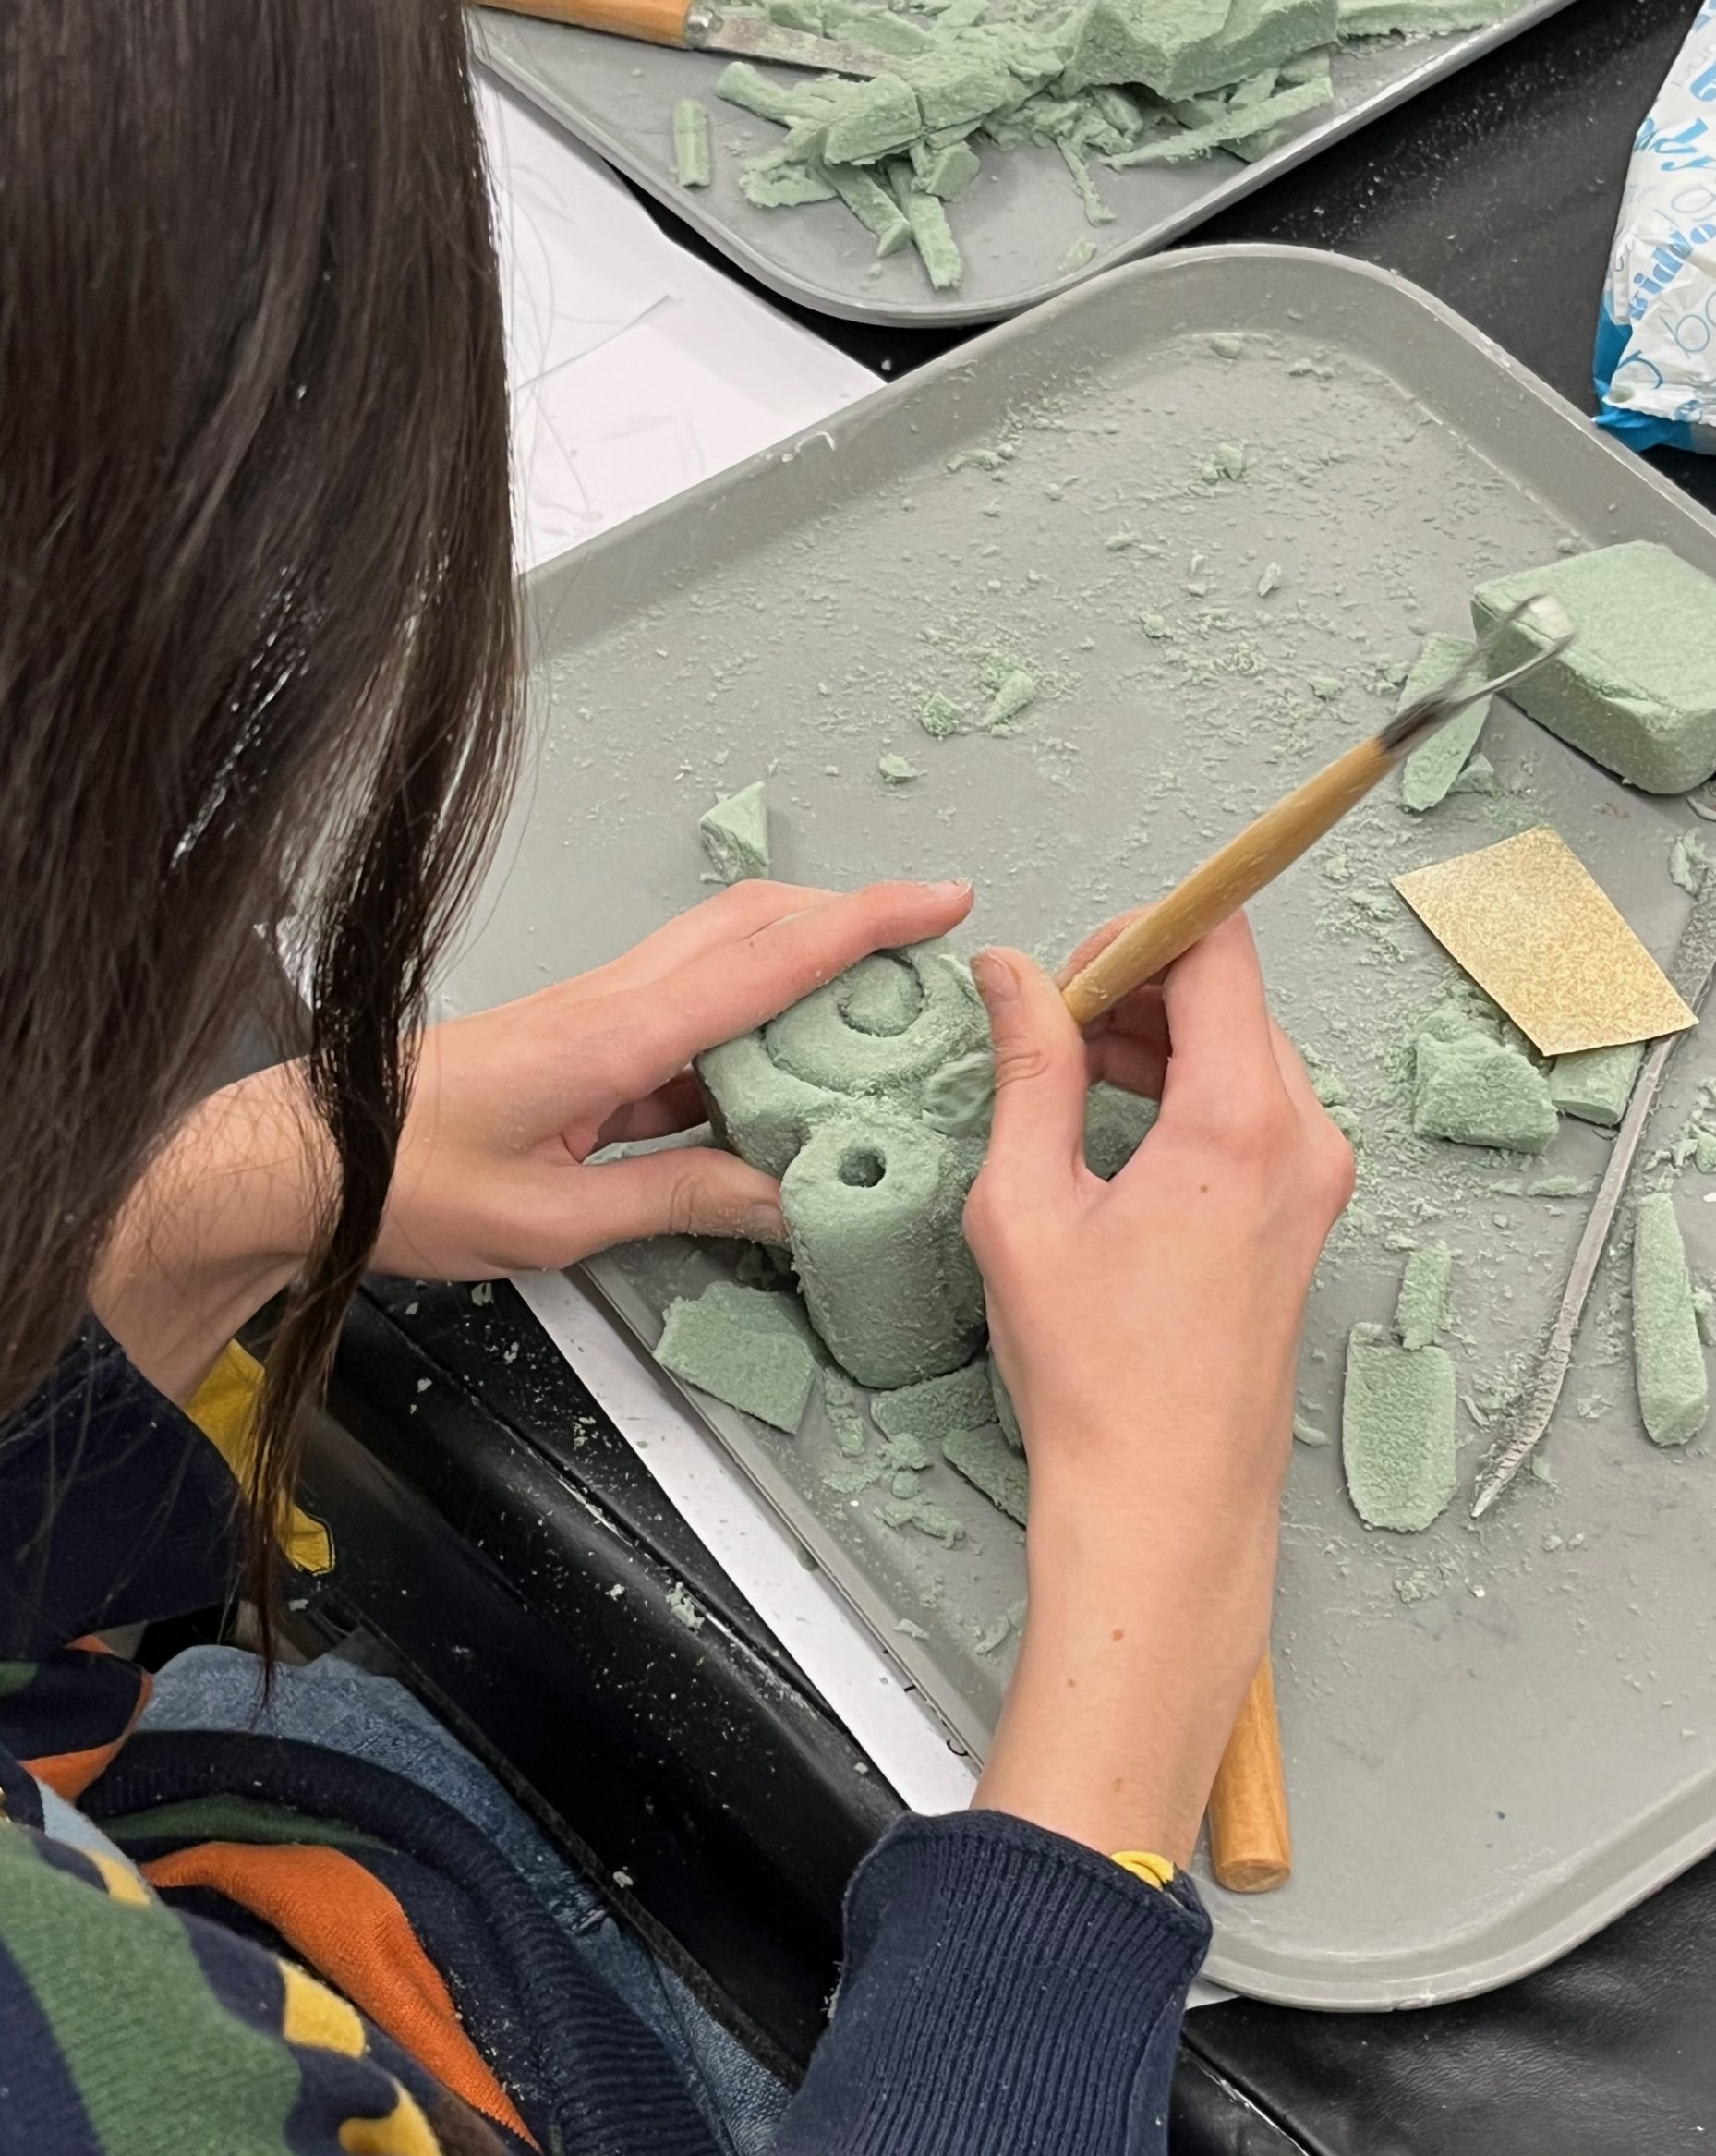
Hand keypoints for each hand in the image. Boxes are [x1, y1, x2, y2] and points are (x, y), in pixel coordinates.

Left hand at [94, 877, 970, 1400]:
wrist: (307, 1157)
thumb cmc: (406, 1184)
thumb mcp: (555, 1222)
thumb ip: (679, 1201)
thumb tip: (787, 1199)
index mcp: (613, 1037)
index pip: (765, 962)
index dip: (863, 928)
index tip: (939, 904)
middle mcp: (610, 1003)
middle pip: (750, 928)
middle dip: (848, 921)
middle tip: (927, 947)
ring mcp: (594, 1015)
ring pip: (720, 961)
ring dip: (802, 966)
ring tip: (875, 1013)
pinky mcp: (580, 1042)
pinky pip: (687, 1014)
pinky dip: (750, 1025)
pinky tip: (783, 1078)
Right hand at [967, 915, 1351, 1864]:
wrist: (1165, 1499)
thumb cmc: (1097, 1376)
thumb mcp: (1027, 1204)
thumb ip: (1028, 1069)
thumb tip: (1014, 977)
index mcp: (1240, 1121)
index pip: (1216, 946)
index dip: (1134, 934)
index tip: (1066, 977)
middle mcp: (1304, 1138)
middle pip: (1233, 996)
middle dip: (1138, 990)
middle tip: (1051, 1033)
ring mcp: (1318, 1180)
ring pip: (1245, 1050)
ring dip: (1162, 1041)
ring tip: (1072, 1084)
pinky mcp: (1308, 1216)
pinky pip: (1256, 1110)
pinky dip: (1190, 1094)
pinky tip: (1120, 1135)